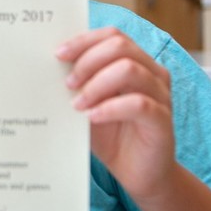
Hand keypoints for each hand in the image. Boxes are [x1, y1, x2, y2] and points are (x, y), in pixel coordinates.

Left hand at [56, 28, 174, 199]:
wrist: (138, 174)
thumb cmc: (112, 137)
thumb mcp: (89, 106)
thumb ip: (77, 86)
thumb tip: (48, 68)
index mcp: (136, 62)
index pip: (112, 36)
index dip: (84, 41)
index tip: (58, 55)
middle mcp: (152, 73)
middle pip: (120, 46)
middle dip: (88, 61)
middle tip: (68, 84)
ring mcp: (161, 95)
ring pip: (129, 70)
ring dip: (96, 85)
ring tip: (78, 104)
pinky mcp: (162, 120)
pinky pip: (138, 104)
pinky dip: (110, 107)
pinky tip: (92, 117)